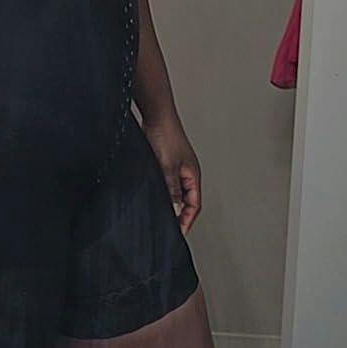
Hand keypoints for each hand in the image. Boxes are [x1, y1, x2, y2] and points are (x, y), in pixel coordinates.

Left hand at [143, 115, 202, 234]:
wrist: (156, 114)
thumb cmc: (166, 135)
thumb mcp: (168, 168)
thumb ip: (171, 190)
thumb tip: (174, 210)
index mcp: (193, 175)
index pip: (194, 205)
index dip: (187, 220)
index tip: (179, 233)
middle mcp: (186, 172)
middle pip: (186, 199)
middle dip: (179, 214)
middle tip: (169, 227)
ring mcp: (175, 166)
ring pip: (174, 191)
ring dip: (169, 202)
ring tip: (160, 213)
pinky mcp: (164, 160)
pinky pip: (165, 182)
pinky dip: (161, 190)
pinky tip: (151, 193)